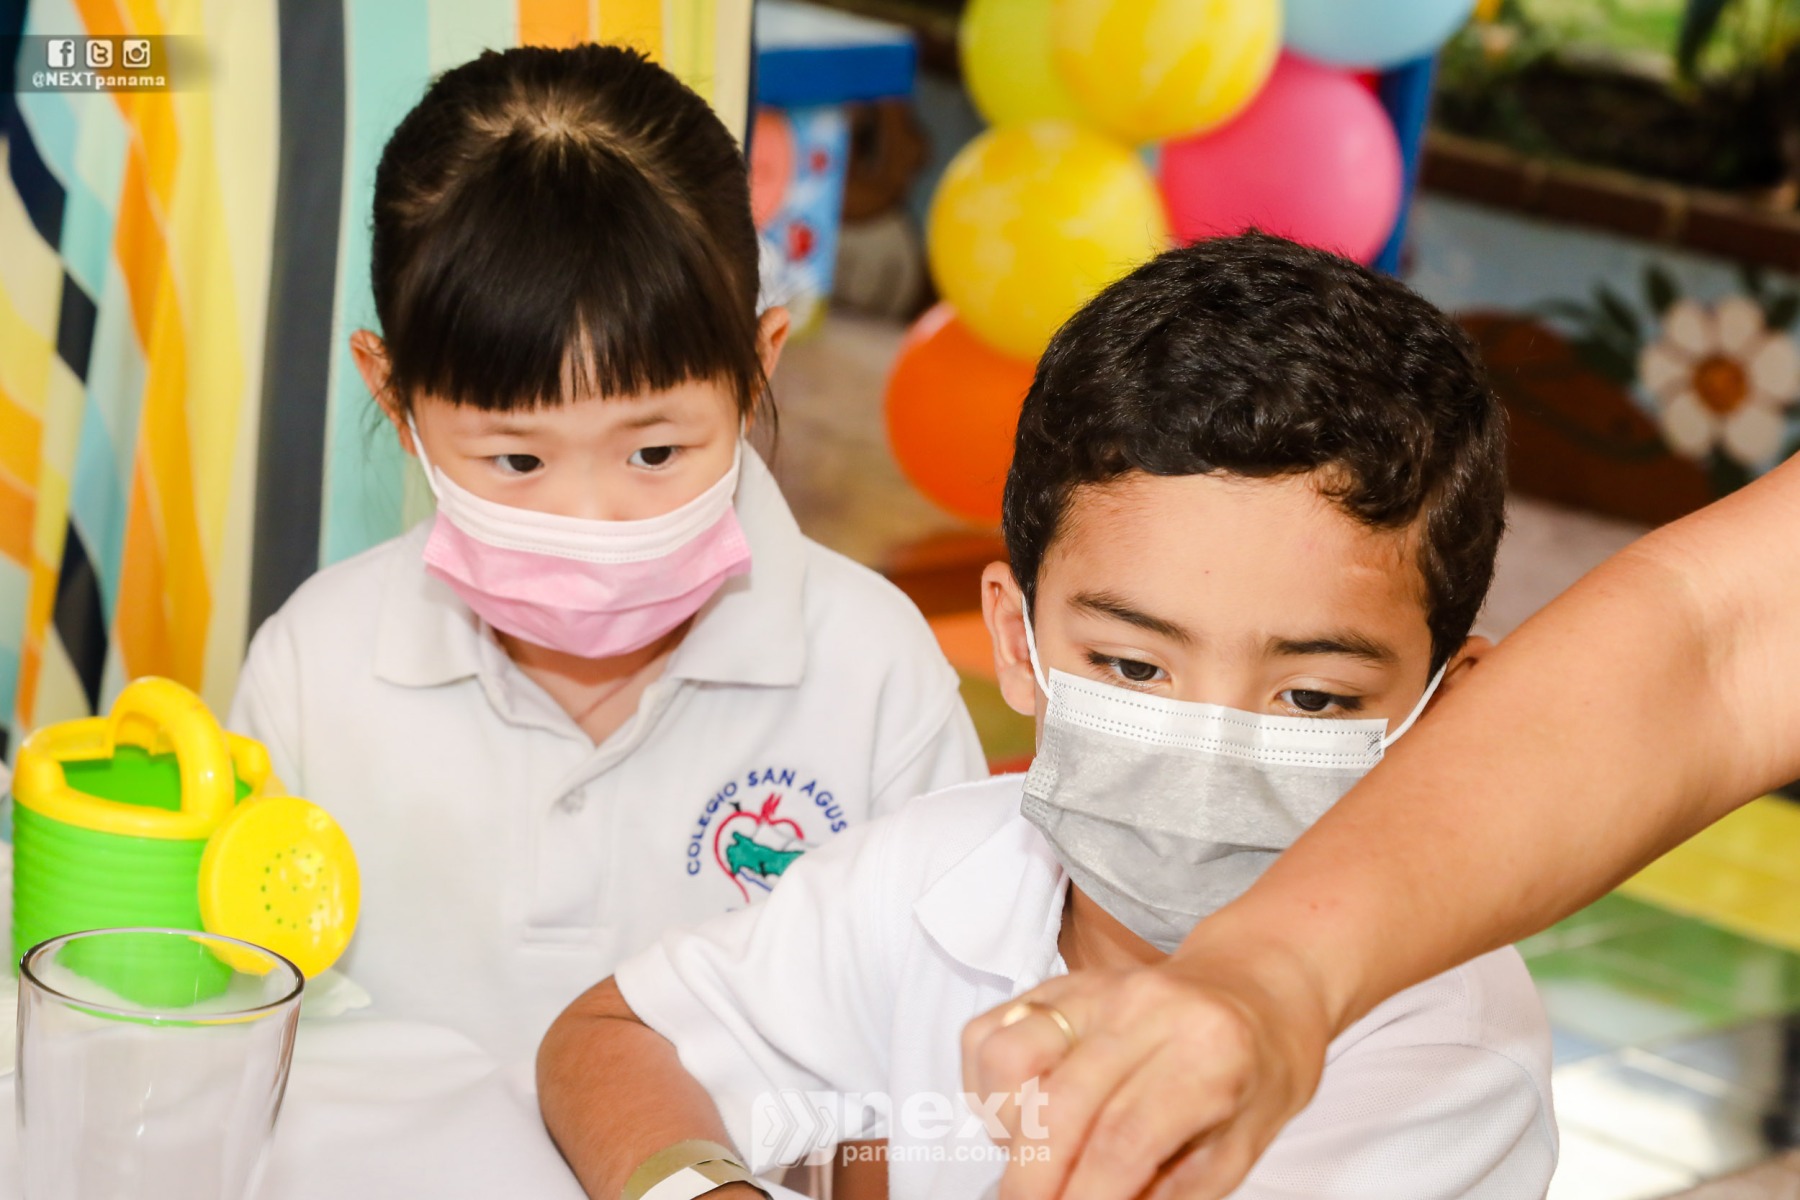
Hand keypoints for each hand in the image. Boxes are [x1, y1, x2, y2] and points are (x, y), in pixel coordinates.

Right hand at [961, 941, 1333, 1199]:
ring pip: (1010, 1056)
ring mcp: (1095, 987)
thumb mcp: (1237, 1150)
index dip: (1084, 1198)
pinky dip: (991, 1087)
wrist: (1257, 987)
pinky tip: (1024, 1114)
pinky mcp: (1059, 983)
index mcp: (1208, 1051)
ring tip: (1037, 1155)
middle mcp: (1145, 1008)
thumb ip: (1167, 1193)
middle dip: (1032, 1180)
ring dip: (1007, 1126)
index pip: (1123, 1139)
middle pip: (1058, 1104)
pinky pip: (991, 1032)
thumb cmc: (1255, 1071)